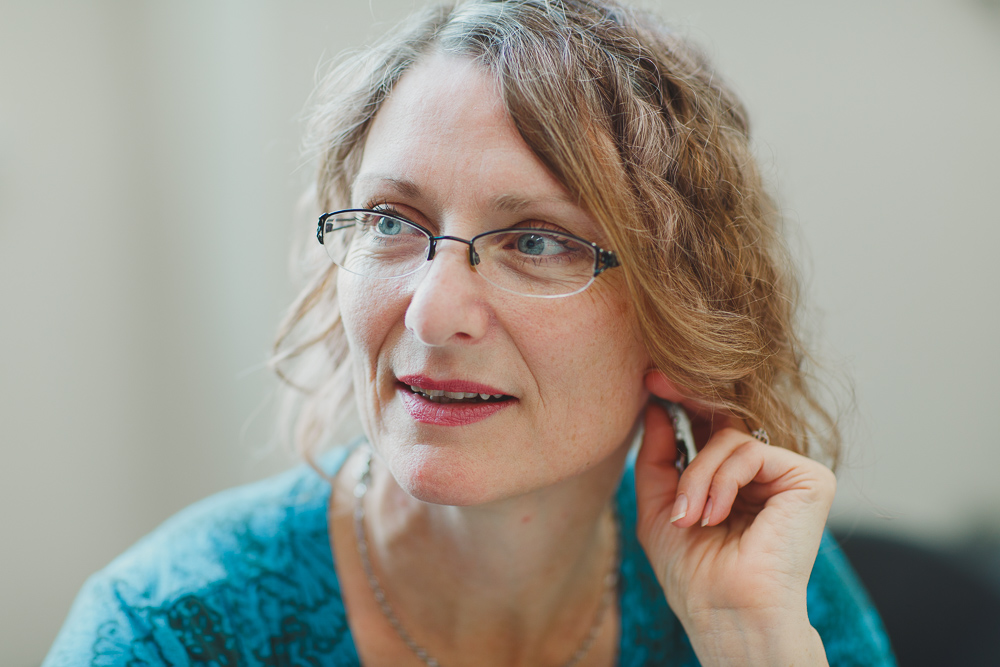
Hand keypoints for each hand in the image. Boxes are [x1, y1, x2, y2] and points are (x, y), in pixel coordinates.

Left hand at [635, 372, 835, 665]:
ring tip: (687, 517)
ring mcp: (787, 475)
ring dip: (696, 476)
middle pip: (723, 418)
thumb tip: (654, 407)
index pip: (707, 428)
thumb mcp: (658, 508)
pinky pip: (749, 450)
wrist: (726, 612)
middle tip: (656, 382)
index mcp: (732, 481)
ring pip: (727, 438)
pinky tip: (714, 515)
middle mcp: (763, 474)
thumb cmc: (693, 574)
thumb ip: (658, 458)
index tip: (648, 380)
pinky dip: (721, 481)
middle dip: (685, 399)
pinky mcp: (808, 478)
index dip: (679, 402)